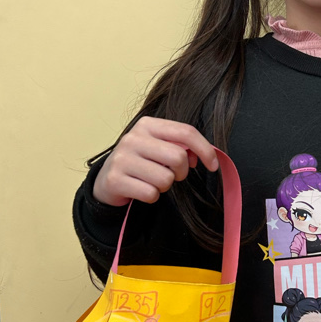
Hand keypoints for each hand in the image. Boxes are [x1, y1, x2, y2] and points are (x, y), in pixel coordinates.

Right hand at [92, 117, 217, 205]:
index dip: (206, 150)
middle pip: (178, 157)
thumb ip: (180, 146)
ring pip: (165, 178)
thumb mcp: (158, 146)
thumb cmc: (141, 162)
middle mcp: (133, 138)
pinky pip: (151, 194)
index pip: (186, 132)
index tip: (213, 165)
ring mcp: (122, 158)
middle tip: (173, 175)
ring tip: (152, 181)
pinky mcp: (115, 180)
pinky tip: (141, 190)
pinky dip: (152, 197)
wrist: (107, 180)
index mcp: (147, 124)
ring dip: (165, 186)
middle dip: (182, 172)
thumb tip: (204, 156)